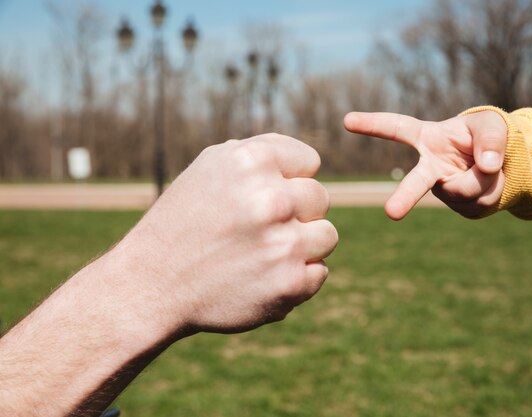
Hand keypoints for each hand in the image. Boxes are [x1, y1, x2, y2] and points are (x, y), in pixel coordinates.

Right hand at [112, 133, 337, 333]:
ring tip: (263, 253)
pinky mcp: (289, 285)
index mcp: (252, 162)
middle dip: (296, 212)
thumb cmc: (186, 219)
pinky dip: (297, 277)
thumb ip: (263, 153)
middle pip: (321, 198)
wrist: (154, 284)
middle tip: (259, 229)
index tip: (259, 197)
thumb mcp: (212, 167)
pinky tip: (263, 278)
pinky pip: (319, 273)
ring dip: (302, 245)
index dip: (287, 179)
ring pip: (327, 236)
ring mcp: (283, 245)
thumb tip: (311, 162)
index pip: (309, 162)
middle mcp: (271, 200)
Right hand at [344, 110, 506, 219]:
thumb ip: (490, 140)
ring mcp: (443, 189)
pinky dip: (494, 188)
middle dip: (404, 198)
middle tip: (391, 214)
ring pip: (467, 188)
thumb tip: (487, 166)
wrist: (500, 163)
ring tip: (488, 166)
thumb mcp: (491, 126)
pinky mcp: (459, 205)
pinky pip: (481, 199)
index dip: (373, 124)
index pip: (398, 128)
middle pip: (415, 183)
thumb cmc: (485, 135)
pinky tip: (488, 183)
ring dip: (486, 177)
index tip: (346, 121)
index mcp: (428, 138)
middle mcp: (430, 167)